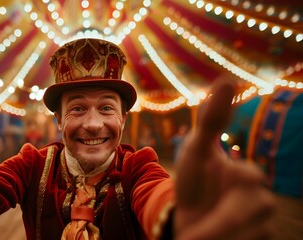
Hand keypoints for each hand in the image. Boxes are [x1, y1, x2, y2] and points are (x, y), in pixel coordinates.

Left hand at [174, 80, 274, 239]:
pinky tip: (211, 239)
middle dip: (217, 222)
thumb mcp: (196, 151)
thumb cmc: (192, 183)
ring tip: (201, 233)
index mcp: (248, 176)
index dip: (226, 189)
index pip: (247, 180)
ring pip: (251, 234)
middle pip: (248, 213)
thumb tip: (228, 79)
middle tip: (194, 224)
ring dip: (217, 235)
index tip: (207, 195)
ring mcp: (263, 223)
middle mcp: (261, 199)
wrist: (188, 218)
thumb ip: (212, 120)